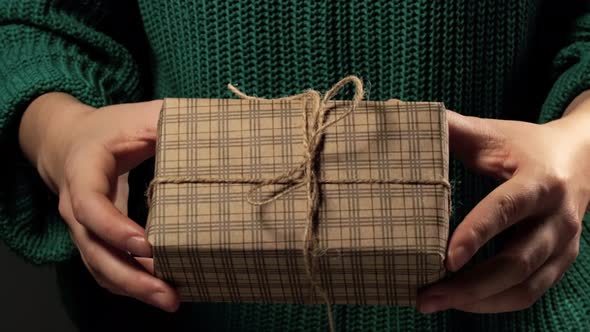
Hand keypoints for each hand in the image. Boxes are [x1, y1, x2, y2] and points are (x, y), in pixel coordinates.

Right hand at [19, 93, 178, 311]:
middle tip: (167, 293)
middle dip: (131, 277)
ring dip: (133, 289)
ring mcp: (82, 229)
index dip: (115, 228)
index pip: (90, 206)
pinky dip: (130, 285)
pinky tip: (159, 291)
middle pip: (94, 252)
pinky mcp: (94, 241)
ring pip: (100, 268)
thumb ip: (166, 121)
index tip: (148, 245)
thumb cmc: (107, 130)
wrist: (68, 143)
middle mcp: (75, 207)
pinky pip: (106, 270)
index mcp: (83, 172)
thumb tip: (215, 128)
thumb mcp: (136, 116)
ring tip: (170, 300)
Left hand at [416, 103, 589, 313]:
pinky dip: (495, 304)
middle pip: (516, 262)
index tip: (446, 258)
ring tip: (434, 303)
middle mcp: (558, 218)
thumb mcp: (493, 133)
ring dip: (478, 302)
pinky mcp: (561, 262)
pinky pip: (530, 294)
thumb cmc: (527, 145)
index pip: (507, 210)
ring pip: (524, 287)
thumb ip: (450, 128)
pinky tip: (463, 303)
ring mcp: (564, 245)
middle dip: (469, 285)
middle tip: (424, 296)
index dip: (477, 235)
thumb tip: (397, 110)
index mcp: (540, 182)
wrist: (583, 158)